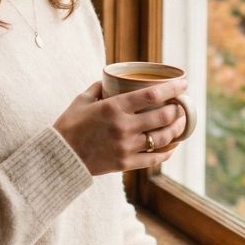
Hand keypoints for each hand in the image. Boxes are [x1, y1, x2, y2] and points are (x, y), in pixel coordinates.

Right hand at [53, 78, 188, 175]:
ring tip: (180, 123)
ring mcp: (126, 147)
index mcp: (113, 108)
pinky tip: (171, 147)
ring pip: (162, 138)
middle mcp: (123, 127)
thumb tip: (112, 80)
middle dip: (178, 110)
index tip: (183, 83)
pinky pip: (153, 158)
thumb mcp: (82, 100)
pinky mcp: (125, 163)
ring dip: (176, 129)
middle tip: (182, 105)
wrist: (60, 156)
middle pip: (163, 116)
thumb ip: (99, 88)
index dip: (172, 88)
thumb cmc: (69, 125)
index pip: (152, 95)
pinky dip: (166, 152)